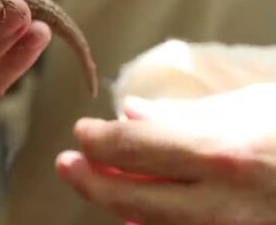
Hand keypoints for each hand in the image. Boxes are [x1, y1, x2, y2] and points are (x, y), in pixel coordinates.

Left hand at [56, 83, 275, 224]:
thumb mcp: (250, 104)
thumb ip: (184, 114)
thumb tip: (132, 111)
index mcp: (220, 152)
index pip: (127, 149)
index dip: (94, 141)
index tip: (82, 132)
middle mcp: (223, 203)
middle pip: (127, 199)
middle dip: (88, 181)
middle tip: (68, 164)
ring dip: (119, 206)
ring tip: (101, 184)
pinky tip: (143, 214)